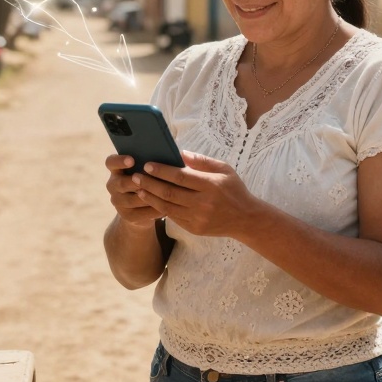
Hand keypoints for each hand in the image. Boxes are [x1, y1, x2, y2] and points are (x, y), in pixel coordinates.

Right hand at [104, 154, 162, 229]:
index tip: (132, 160)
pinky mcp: (127, 216)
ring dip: (147, 196)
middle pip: (120, 183)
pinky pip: (141, 213)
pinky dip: (154, 209)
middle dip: (135, 181)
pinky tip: (167, 205)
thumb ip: (152, 164)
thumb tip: (176, 154)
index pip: (111, 162)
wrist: (142, 208)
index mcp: (116, 170)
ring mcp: (118, 202)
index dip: (119, 161)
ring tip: (163, 192)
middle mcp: (113, 185)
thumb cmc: (148, 181)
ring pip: (132, 200)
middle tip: (148, 178)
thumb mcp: (146, 171)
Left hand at [131, 151, 265, 238]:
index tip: (147, 165)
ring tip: (138, 188)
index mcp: (211, 185)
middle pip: (170, 192)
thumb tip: (180, 153)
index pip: (180, 177)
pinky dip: (160, 208)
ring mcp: (198, 218)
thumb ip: (202, 161)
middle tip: (136, 176)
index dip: (162, 170)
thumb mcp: (224, 169)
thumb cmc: (234, 189)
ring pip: (167, 207)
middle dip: (150, 183)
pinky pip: (173, 217)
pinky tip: (151, 200)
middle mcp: (203, 203)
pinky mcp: (194, 229)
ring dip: (150, 197)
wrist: (245, 219)